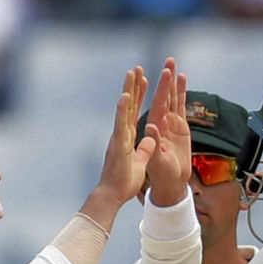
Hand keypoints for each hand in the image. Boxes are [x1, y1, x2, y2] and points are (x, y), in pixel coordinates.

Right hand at [86, 66, 152, 220]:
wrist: (112, 195)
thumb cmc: (124, 182)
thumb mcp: (140, 162)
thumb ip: (145, 149)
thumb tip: (150, 140)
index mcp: (128, 136)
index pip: (136, 111)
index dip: (140, 96)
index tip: (144, 80)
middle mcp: (122, 133)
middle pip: (130, 105)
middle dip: (134, 86)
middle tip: (137, 68)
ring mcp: (119, 136)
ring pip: (125, 109)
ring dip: (128, 90)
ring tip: (132, 73)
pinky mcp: (118, 144)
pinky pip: (121, 124)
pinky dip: (123, 110)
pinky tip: (126, 96)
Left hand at [144, 57, 189, 206]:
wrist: (168, 184)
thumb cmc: (159, 176)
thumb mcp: (153, 162)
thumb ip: (152, 144)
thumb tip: (151, 127)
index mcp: (151, 130)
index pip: (154, 105)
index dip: (155, 89)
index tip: (155, 74)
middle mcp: (159, 123)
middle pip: (161, 97)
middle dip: (164, 79)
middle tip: (169, 60)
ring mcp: (168, 124)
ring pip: (170, 99)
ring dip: (170, 82)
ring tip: (172, 64)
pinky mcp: (178, 128)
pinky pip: (179, 107)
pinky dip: (180, 93)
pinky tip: (181, 80)